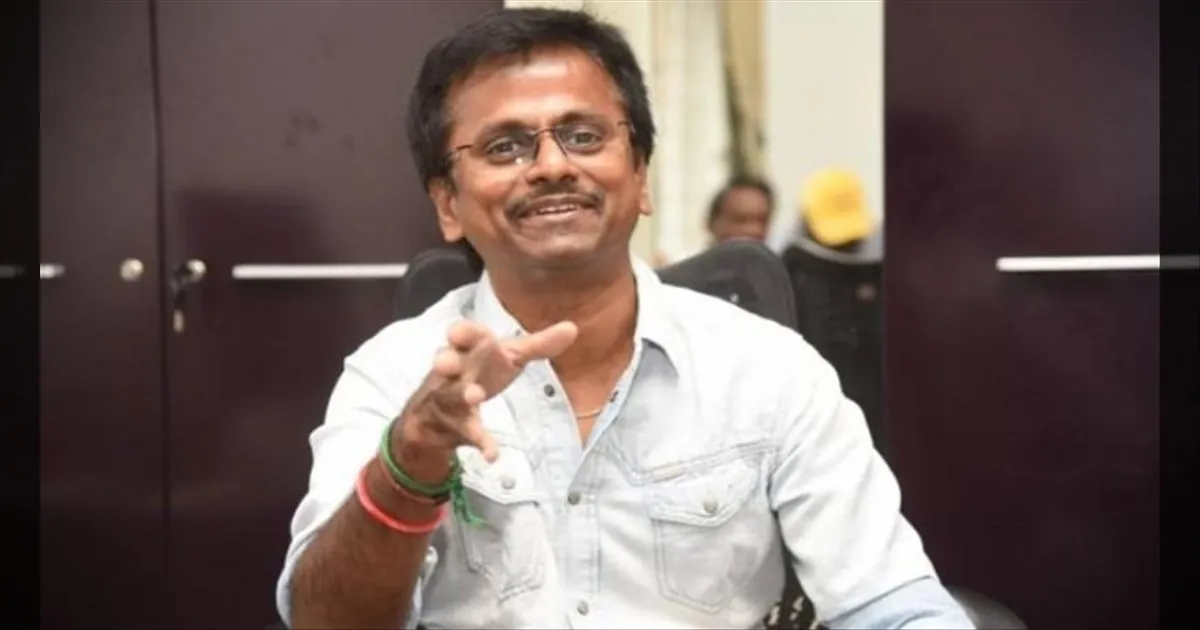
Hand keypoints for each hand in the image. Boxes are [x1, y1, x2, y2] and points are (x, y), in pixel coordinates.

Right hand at [393, 320, 577, 479]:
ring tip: (474, 396)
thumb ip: (539, 344)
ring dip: (463, 395)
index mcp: (469, 349)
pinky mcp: (458, 426)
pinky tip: (493, 456)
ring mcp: (452, 399)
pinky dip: (481, 444)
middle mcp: (455, 371)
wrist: (443, 413)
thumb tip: (572, 328)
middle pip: (446, 363)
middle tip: (447, 363)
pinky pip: (469, 434)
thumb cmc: (481, 372)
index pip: (463, 335)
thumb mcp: (509, 356)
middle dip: (446, 361)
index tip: (457, 333)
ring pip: (453, 396)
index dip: (461, 332)